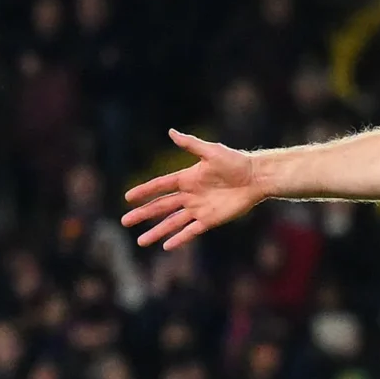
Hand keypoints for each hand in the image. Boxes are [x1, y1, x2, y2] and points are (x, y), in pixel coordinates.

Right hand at [120, 130, 265, 249]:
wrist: (255, 178)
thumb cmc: (235, 161)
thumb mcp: (211, 151)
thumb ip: (190, 144)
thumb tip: (171, 132)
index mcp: (186, 178)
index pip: (160, 186)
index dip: (144, 191)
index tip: (127, 197)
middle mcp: (189, 195)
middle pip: (161, 207)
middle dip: (142, 215)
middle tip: (125, 222)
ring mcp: (198, 209)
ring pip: (172, 223)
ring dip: (156, 231)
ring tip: (140, 241)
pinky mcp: (209, 220)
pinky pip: (190, 231)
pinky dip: (179, 239)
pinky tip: (166, 246)